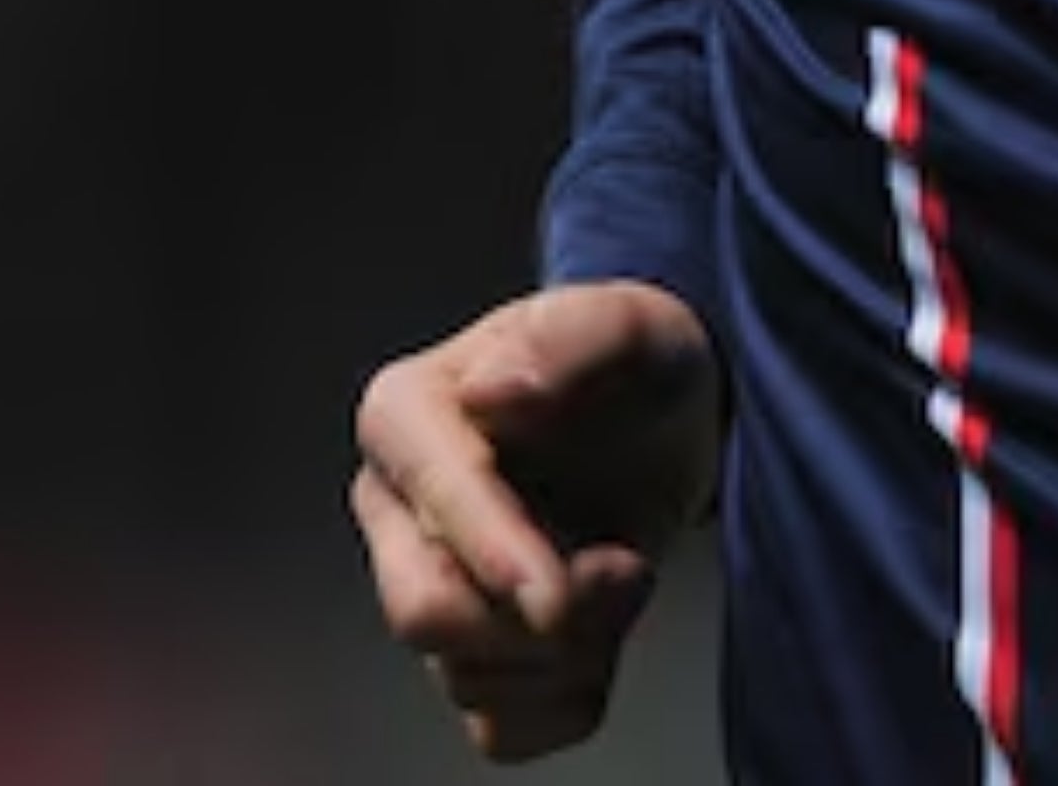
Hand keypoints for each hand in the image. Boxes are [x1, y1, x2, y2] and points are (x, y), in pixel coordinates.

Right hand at [351, 280, 722, 764]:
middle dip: (541, 613)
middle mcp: (395, 508)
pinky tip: (604, 643)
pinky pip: (500, 731)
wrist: (663, 419)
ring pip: (470, 677)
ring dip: (572, 650)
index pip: (435, 502)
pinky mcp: (472, 659)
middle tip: (632, 571)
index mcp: (405, 414)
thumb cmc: (634, 359)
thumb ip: (568, 340)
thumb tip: (490, 389)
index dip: (495, 553)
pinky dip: (563, 705)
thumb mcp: (628, 325)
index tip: (553, 592)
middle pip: (426, 611)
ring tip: (628, 573)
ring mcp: (425, 589)